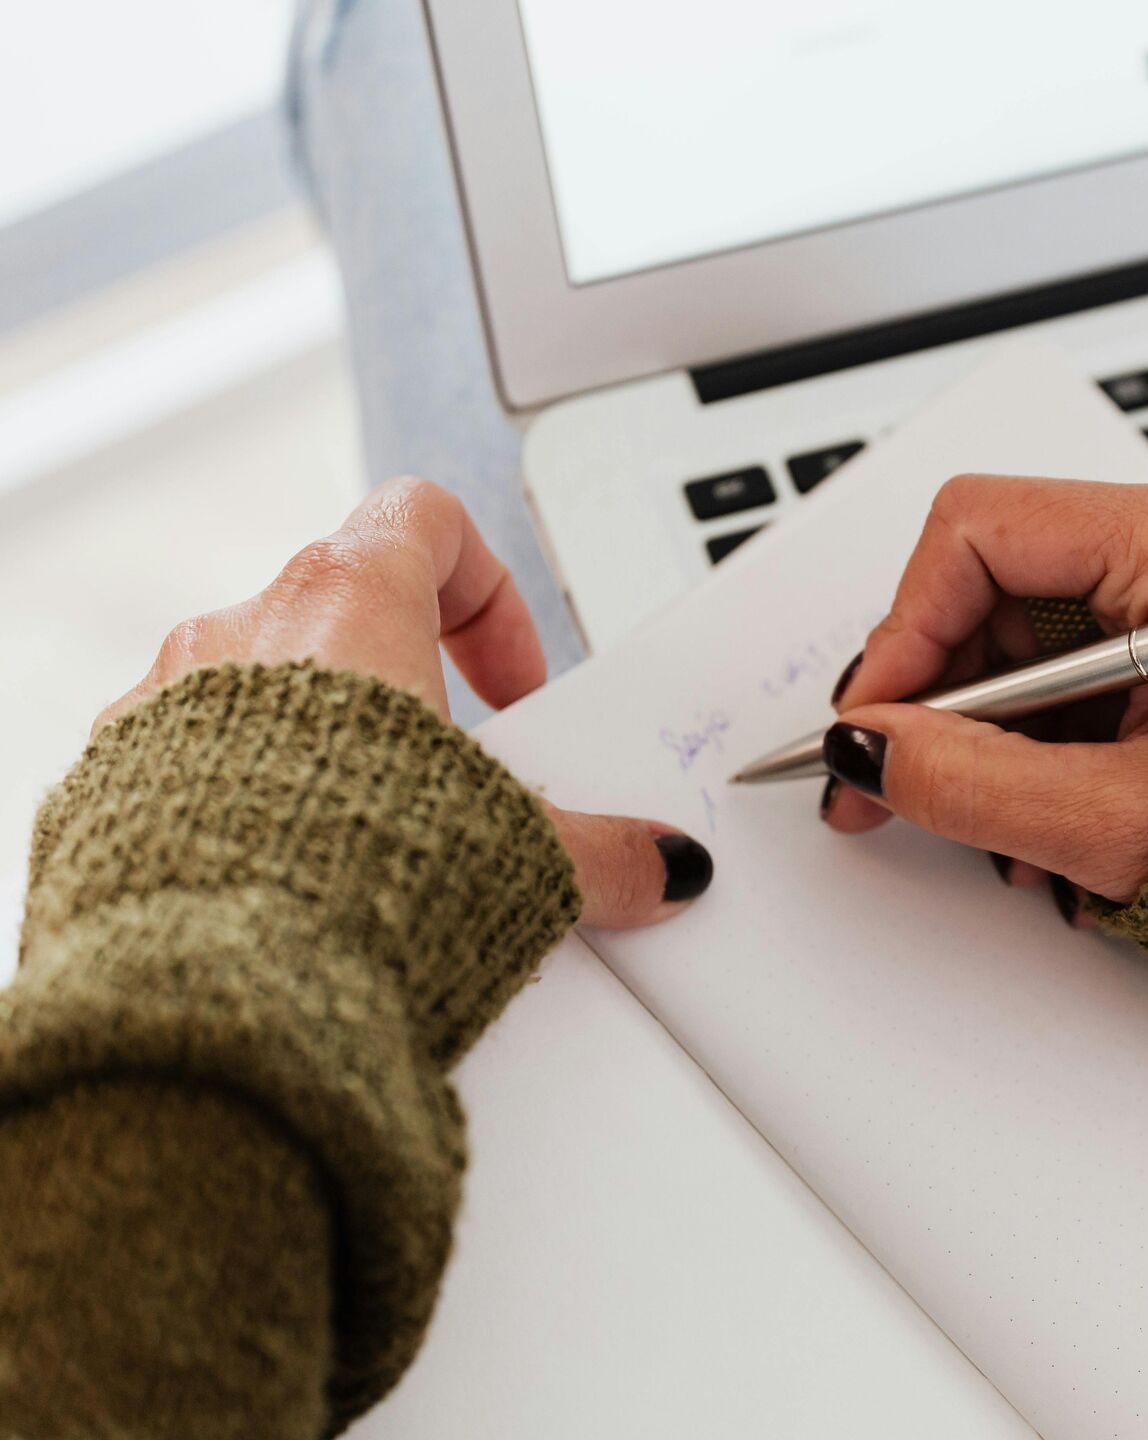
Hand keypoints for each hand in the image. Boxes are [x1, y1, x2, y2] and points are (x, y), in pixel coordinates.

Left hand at [97, 478, 709, 926]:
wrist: (207, 985)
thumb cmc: (337, 880)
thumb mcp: (515, 855)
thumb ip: (601, 850)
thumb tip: (658, 865)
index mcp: (343, 604)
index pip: (425, 518)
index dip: (487, 591)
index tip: (508, 683)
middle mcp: (240, 632)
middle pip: (343, 608)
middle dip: (408, 688)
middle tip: (452, 773)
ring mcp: (160, 703)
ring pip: (259, 688)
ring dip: (321, 745)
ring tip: (371, 839)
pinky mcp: (107, 784)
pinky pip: (187, 762)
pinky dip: (244, 801)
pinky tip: (290, 882)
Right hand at [820, 471, 1147, 902]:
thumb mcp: (1125, 819)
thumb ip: (975, 782)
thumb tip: (870, 751)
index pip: (985, 529)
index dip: (906, 629)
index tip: (873, 720)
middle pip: (1001, 578)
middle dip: (941, 691)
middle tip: (889, 780)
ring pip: (1031, 624)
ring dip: (988, 724)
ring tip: (986, 821)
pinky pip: (1081, 653)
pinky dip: (1042, 728)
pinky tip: (1036, 801)